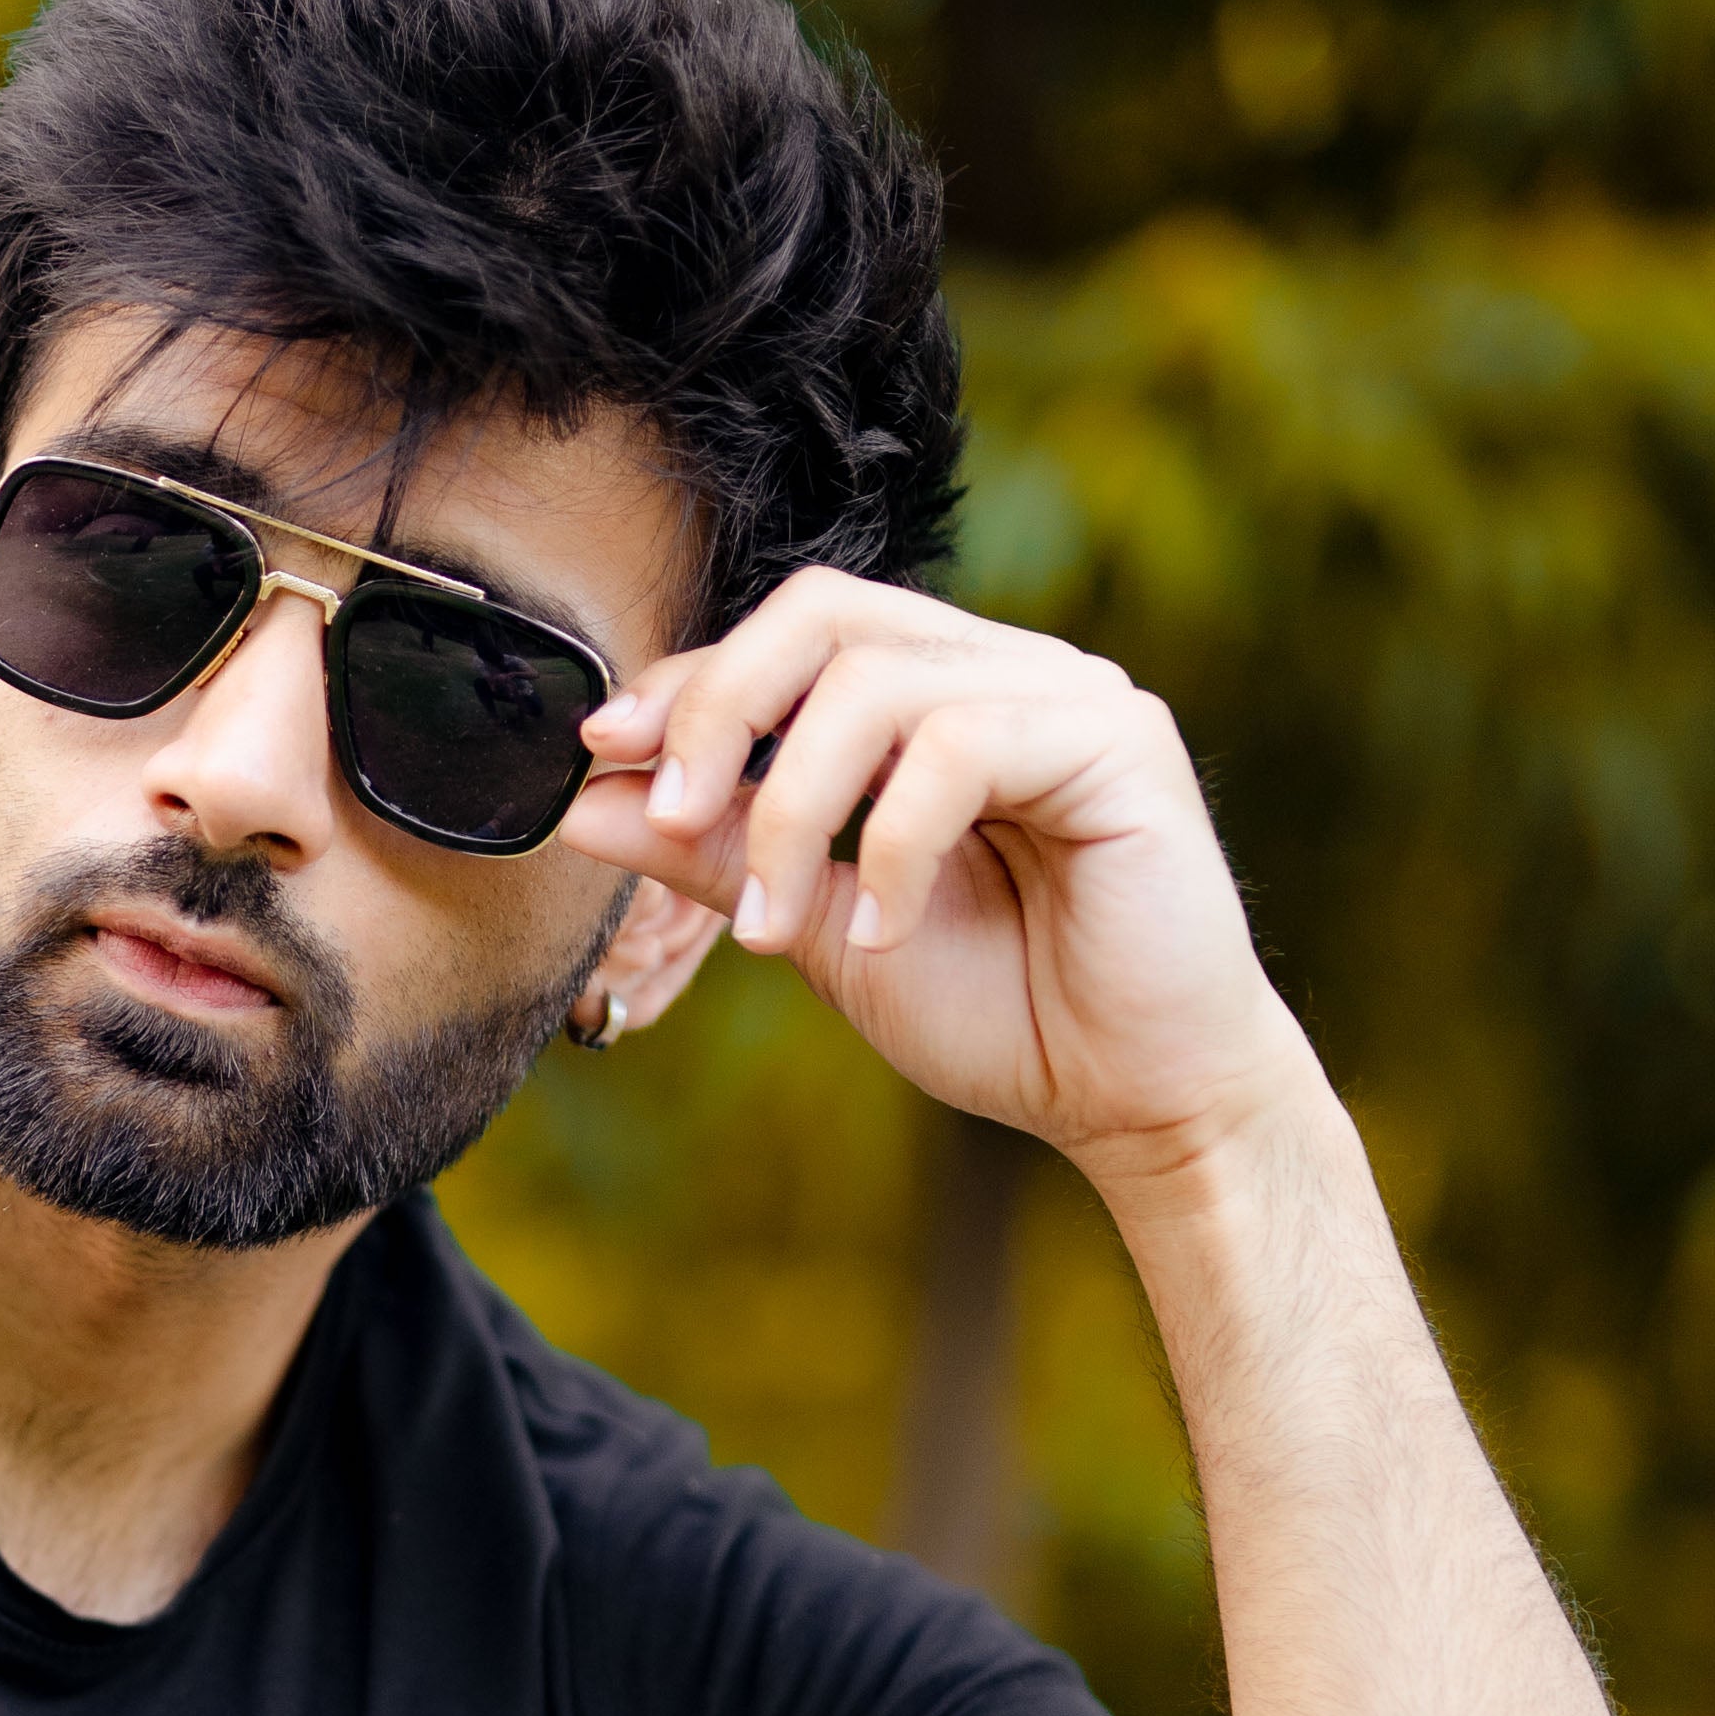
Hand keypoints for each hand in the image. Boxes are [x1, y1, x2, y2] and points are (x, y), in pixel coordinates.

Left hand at [563, 566, 1320, 1185]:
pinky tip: (881, 930)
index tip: (599, 750)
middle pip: (825, 614)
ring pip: (880, 679)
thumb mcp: (821, 928)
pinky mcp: (1119, 739)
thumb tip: (578, 802)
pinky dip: (894, 842)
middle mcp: (1003, 671)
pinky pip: (963, 743)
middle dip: (722, 706)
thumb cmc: (1005, 1015)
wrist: (1136, 1101)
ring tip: (771, 920)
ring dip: (794, 803)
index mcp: (935, 699)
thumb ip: (714, 857)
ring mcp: (1068, 693)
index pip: (791, 638)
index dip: (689, 682)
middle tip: (670, 814)